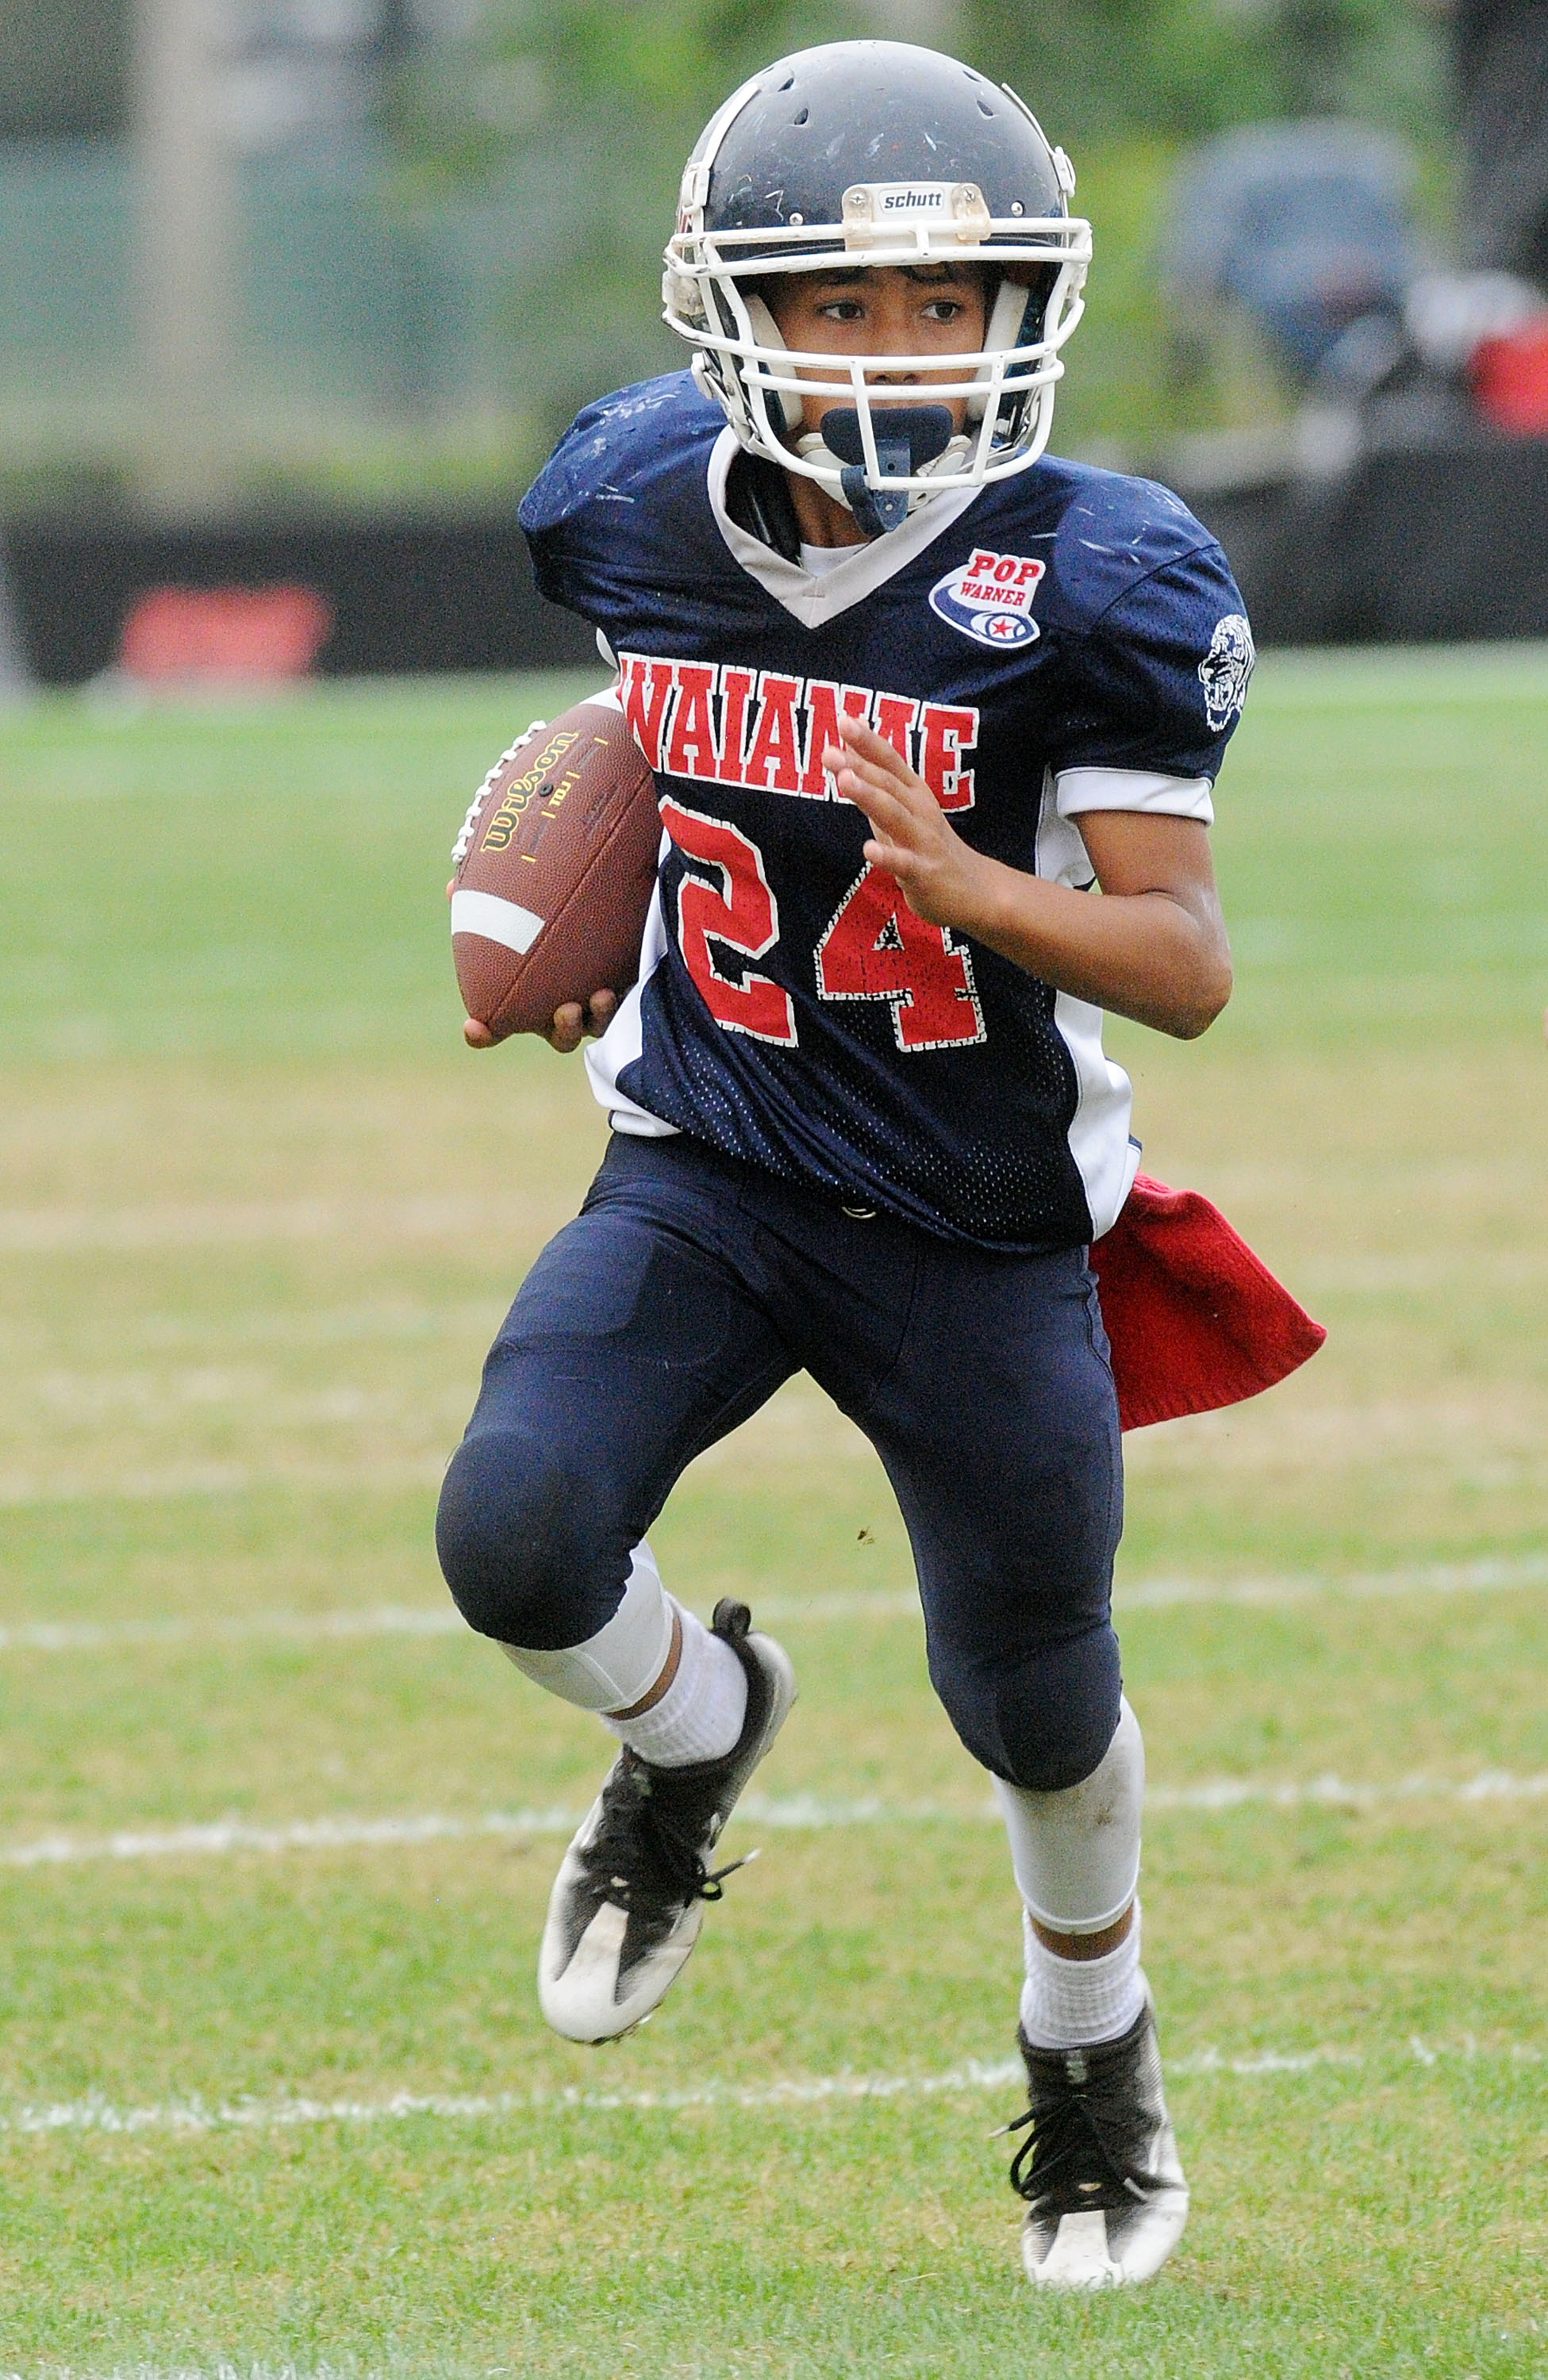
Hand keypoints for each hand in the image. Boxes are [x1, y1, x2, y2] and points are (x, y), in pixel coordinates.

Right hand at [448, 877, 617, 1050]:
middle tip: (565, 1010)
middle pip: (561, 1036)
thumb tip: (451, 887)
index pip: (498, 1028)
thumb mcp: (514, 904)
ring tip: (600, 994)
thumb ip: (483, 900)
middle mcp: (562, 1008)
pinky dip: (625, 995)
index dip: (483, 1034)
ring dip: (598, 1016)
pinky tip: (624, 978)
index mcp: (528, 1002)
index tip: (474, 1026)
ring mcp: (595, 1004)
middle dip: (563, 1030)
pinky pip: (628, 1000)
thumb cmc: (547, 913)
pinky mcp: (627, 986)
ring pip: (597, 1024)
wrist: (599, 903)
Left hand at [826, 716, 992, 931]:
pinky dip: (887, 856)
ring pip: (894, 816)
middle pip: (889, 784)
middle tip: (830, 751)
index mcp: (913, 793)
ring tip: (845, 780)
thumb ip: (875, 782)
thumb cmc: (928, 845)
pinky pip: (903, 864)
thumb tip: (847, 748)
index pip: (890, 762)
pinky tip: (868, 850)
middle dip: (860, 765)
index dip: (868, 742)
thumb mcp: (901, 810)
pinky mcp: (923, 873)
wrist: (974, 890)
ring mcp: (922, 841)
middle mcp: (919, 811)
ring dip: (870, 796)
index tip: (845, 720)